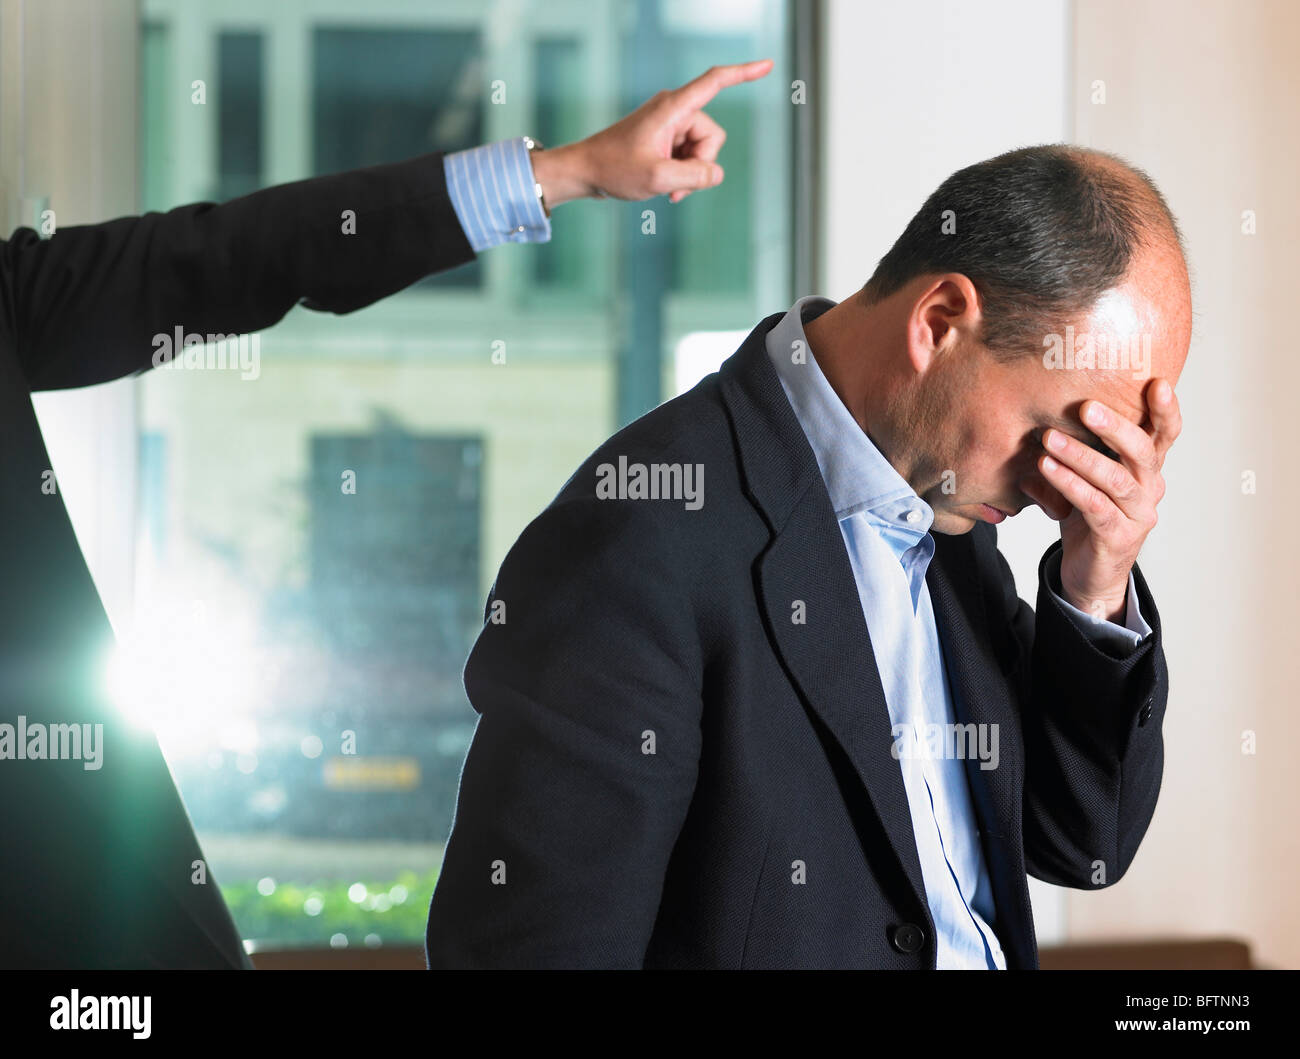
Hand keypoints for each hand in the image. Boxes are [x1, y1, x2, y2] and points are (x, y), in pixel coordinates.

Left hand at [530, 59, 773, 206]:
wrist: (585, 172)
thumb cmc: (614, 169)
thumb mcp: (658, 178)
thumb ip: (694, 176)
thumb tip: (716, 174)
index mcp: (673, 108)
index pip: (715, 82)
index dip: (743, 73)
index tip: (768, 65)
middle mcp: (674, 111)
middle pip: (712, 136)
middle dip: (701, 165)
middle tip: (675, 186)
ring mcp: (670, 125)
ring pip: (702, 151)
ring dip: (690, 174)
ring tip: (667, 189)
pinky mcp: (665, 139)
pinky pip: (689, 157)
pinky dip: (682, 175)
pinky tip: (666, 187)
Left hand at [1021, 379, 1181, 621]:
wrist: (1090, 572)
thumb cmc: (1087, 516)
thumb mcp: (1086, 476)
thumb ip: (1079, 447)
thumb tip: (1042, 409)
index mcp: (1146, 469)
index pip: (1165, 435)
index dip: (1167, 410)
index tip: (1158, 383)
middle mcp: (1150, 489)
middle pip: (1142, 452)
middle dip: (1115, 427)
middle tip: (1086, 407)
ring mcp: (1138, 515)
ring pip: (1116, 480)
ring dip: (1080, 457)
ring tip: (1049, 439)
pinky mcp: (1117, 536)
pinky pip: (1095, 506)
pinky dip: (1070, 486)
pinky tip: (1047, 470)